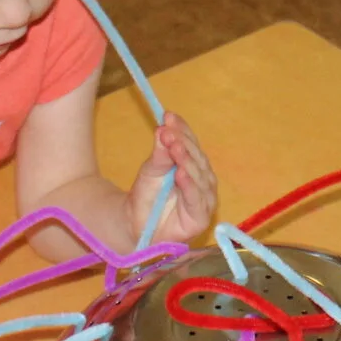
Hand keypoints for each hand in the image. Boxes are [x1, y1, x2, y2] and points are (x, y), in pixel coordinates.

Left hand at [129, 113, 217, 243]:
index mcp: (194, 163)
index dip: (182, 129)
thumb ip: (160, 153)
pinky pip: (196, 198)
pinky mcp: (201, 217)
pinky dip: (190, 185)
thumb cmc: (147, 196)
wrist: (135, 225)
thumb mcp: (151, 169)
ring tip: (175, 147)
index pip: (191, 142)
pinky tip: (181, 173)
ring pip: (199, 175)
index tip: (168, 116)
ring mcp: (204, 197)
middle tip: (168, 131)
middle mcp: (203, 178)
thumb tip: (163, 128)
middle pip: (197, 157)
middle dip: (183, 143)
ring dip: (187, 160)